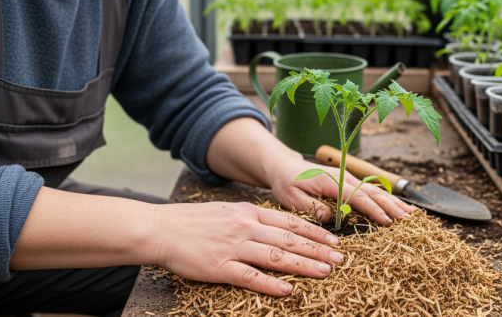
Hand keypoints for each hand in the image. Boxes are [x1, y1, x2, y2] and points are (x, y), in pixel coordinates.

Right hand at [151, 201, 343, 295]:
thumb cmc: (194, 222)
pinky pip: (249, 277)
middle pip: (289, 239)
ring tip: (325, 272)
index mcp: (249, 213)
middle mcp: (246, 227)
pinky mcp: (219, 267)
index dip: (315, 232)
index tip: (334, 241)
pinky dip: (270, 284)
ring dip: (303, 265)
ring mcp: (233, 247)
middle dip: (318, 250)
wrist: (161, 229)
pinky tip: (287, 290)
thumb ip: (254, 218)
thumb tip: (279, 227)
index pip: (290, 222)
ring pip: (276, 256)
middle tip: (340, 259)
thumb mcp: (229, 211)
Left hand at [267, 158, 416, 224]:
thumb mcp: (291, 197)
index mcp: (331, 180)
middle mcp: (344, 177)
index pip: (357, 196)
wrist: (283, 166)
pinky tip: (397, 206)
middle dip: (392, 206)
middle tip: (409, 220)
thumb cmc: (286, 181)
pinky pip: (371, 191)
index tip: (388, 222)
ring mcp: (348, 179)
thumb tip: (330, 217)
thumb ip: (310, 206)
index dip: (374, 210)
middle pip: (373, 192)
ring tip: (411, 214)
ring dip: (394, 202)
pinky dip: (386, 199)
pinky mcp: (349, 182)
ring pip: (376, 191)